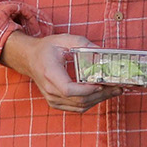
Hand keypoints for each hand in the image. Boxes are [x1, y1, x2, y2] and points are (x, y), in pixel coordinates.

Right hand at [0, 31, 125, 112]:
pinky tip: (102, 94)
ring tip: (115, 91)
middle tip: (118, 87)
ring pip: (79, 106)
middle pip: (78, 100)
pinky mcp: (56, 103)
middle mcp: (50, 90)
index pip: (69, 90)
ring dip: (99, 100)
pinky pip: (77, 108)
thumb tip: (103, 51)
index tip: (102, 84)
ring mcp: (52, 99)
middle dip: (101, 95)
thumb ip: (82, 43)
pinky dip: (91, 102)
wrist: (29, 59)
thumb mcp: (63, 39)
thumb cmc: (46, 49)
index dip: (87, 90)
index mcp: (50, 74)